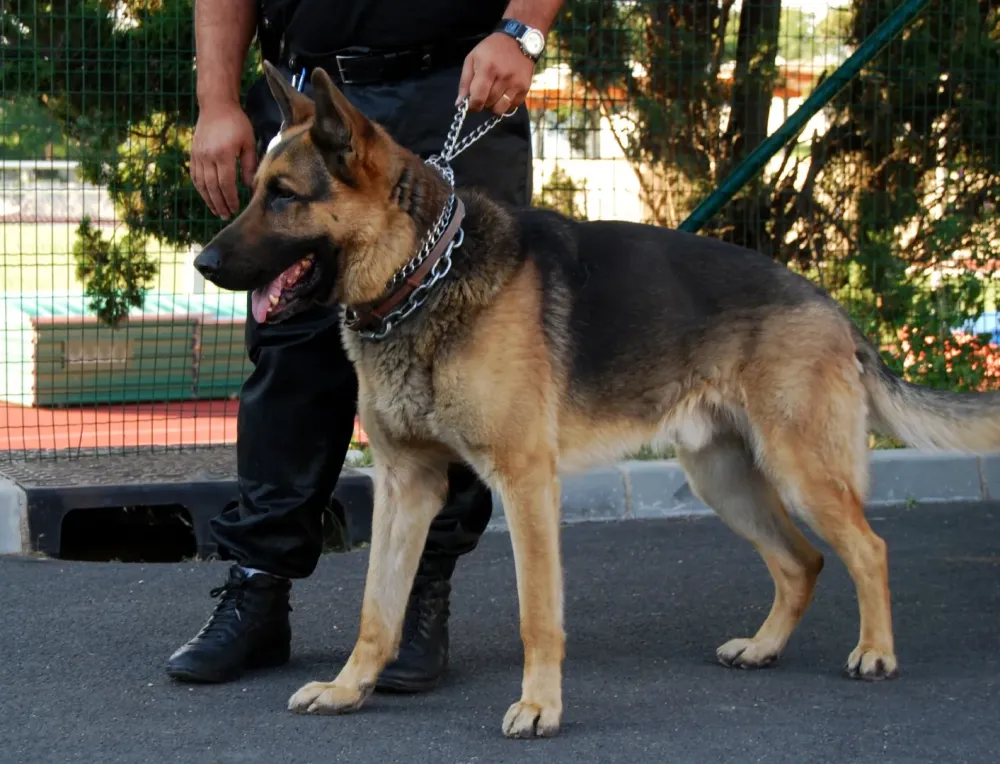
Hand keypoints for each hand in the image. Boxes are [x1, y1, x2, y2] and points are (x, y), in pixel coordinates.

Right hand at [190, 101, 256, 218]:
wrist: (215, 105)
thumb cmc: (237, 123)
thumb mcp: (248, 142)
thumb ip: (250, 165)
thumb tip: (250, 187)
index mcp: (223, 154)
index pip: (226, 183)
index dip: (231, 198)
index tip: (236, 209)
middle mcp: (208, 156)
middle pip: (212, 187)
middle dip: (220, 204)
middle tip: (227, 216)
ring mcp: (198, 155)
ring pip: (202, 184)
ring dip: (209, 200)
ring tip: (217, 211)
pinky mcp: (193, 153)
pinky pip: (195, 176)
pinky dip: (200, 189)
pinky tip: (207, 197)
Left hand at [458, 32, 536, 115]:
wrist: (519, 41)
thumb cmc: (491, 49)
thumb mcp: (472, 58)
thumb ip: (465, 81)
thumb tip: (460, 103)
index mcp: (487, 69)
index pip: (478, 98)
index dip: (472, 106)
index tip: (471, 104)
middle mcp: (503, 78)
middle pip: (488, 104)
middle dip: (483, 103)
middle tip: (483, 93)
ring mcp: (516, 84)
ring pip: (500, 109)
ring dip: (494, 106)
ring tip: (493, 95)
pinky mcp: (525, 88)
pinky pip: (512, 107)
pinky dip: (505, 104)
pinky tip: (504, 93)